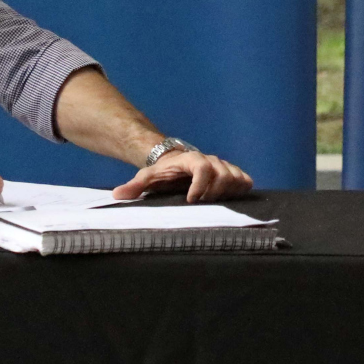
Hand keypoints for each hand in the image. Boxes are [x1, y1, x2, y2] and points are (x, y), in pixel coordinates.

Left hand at [112, 150, 252, 202]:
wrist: (176, 162)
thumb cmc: (163, 172)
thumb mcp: (148, 177)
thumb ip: (135, 186)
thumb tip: (117, 194)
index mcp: (191, 160)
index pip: (202, 166)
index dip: (200, 185)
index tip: (191, 200)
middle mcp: (211, 160)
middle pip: (223, 174)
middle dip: (213, 193)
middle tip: (200, 203)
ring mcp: (224, 166)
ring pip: (236, 178)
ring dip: (226, 192)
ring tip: (211, 203)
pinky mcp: (234, 173)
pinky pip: (245, 181)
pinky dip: (240, 190)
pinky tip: (227, 200)